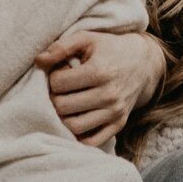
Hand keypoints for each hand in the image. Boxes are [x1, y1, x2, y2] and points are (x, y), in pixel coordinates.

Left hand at [39, 28, 166, 144]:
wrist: (144, 63)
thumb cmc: (110, 48)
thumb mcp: (86, 39)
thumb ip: (61, 47)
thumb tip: (38, 61)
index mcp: (99, 71)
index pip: (58, 84)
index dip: (54, 76)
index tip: (63, 71)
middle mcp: (109, 94)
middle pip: (63, 106)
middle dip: (56, 97)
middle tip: (63, 88)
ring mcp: (115, 112)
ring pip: (74, 126)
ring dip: (64, 116)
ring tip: (69, 102)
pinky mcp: (119, 124)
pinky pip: (92, 141)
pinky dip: (79, 134)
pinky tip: (77, 118)